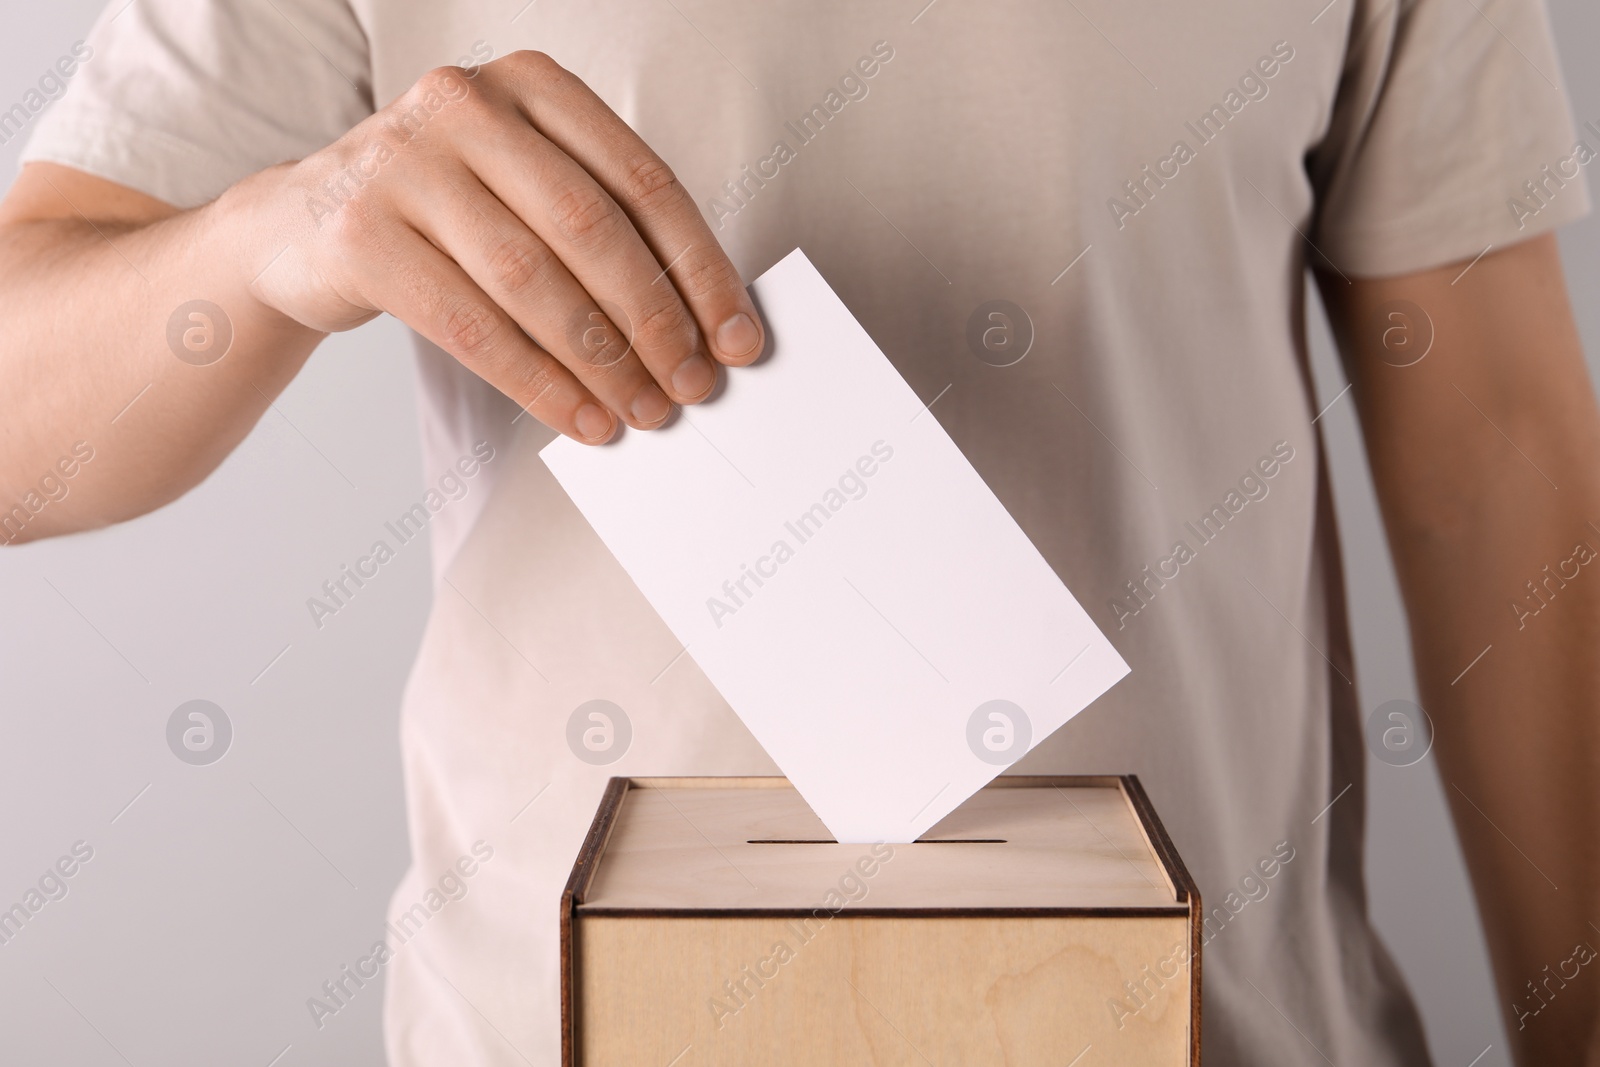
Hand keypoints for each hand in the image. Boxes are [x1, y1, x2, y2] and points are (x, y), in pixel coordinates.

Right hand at [241, 51, 763, 442]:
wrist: (300, 231)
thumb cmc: (445, 219)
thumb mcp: (523, 192)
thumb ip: (601, 231)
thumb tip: (703, 330)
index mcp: (531, 85)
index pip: (643, 182)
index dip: (701, 270)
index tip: (739, 339)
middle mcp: (466, 104)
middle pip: (591, 230)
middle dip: (656, 322)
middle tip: (693, 387)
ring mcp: (404, 162)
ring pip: (531, 281)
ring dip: (601, 363)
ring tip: (642, 413)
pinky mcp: (361, 233)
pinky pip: (472, 327)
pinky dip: (538, 384)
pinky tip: (579, 419)